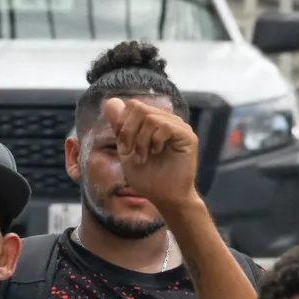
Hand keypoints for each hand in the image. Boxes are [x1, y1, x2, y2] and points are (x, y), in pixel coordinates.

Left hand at [103, 94, 199, 208]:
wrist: (163, 196)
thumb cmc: (147, 176)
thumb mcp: (125, 148)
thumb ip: (119, 126)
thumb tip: (110, 101)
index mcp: (153, 122)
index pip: (132, 105)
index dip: (121, 124)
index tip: (122, 147)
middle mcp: (167, 120)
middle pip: (138, 107)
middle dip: (127, 131)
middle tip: (128, 152)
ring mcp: (179, 127)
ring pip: (150, 117)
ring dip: (140, 140)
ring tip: (142, 157)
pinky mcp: (188, 136)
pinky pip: (165, 126)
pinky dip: (154, 141)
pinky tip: (156, 153)